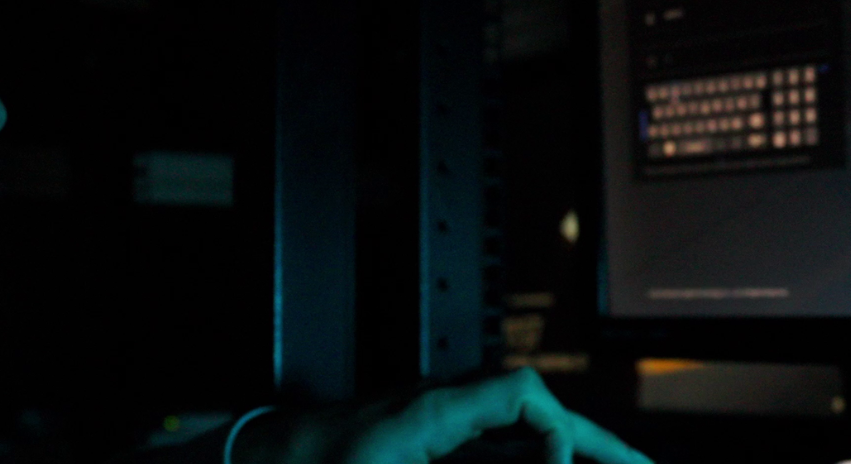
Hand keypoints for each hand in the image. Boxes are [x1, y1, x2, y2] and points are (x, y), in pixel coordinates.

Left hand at [234, 368, 653, 463]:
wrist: (257, 462)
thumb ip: (471, 442)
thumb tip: (546, 450)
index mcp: (434, 409)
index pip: (523, 394)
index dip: (555, 433)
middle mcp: (440, 406)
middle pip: (535, 410)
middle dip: (593, 441)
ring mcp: (432, 421)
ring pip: (517, 428)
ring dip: (564, 448)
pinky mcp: (422, 439)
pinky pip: (489, 444)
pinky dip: (523, 455)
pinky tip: (543, 463)